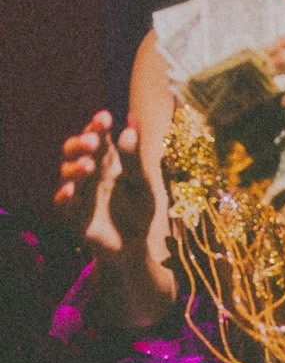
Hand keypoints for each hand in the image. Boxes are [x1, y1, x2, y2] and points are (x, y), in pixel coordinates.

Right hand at [54, 110, 155, 260]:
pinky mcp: (75, 215)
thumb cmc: (139, 210)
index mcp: (109, 160)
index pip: (98, 136)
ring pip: (67, 172)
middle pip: (75, 150)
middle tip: (93, 140)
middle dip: (80, 142)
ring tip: (88, 165)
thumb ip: (135, 157)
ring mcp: (81, 192)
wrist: (137, 245)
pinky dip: (65, 195)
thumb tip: (130, 124)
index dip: (98, 125)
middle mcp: (91, 172)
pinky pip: (64, 202)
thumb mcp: (142, 183)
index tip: (105, 117)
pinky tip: (71, 190)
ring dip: (75, 166)